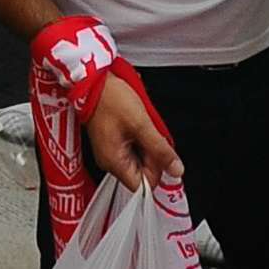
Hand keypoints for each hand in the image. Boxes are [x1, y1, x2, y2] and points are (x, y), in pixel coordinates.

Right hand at [82, 73, 183, 191]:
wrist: (92, 82)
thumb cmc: (110, 99)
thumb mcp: (142, 124)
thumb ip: (161, 149)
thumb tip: (176, 169)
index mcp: (115, 163)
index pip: (143, 186)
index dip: (157, 171)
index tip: (163, 154)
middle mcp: (110, 161)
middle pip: (141, 172)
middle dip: (153, 154)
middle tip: (151, 132)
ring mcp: (109, 151)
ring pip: (138, 158)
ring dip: (146, 144)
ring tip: (142, 125)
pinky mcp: (110, 141)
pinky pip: (131, 147)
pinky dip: (139, 137)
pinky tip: (137, 123)